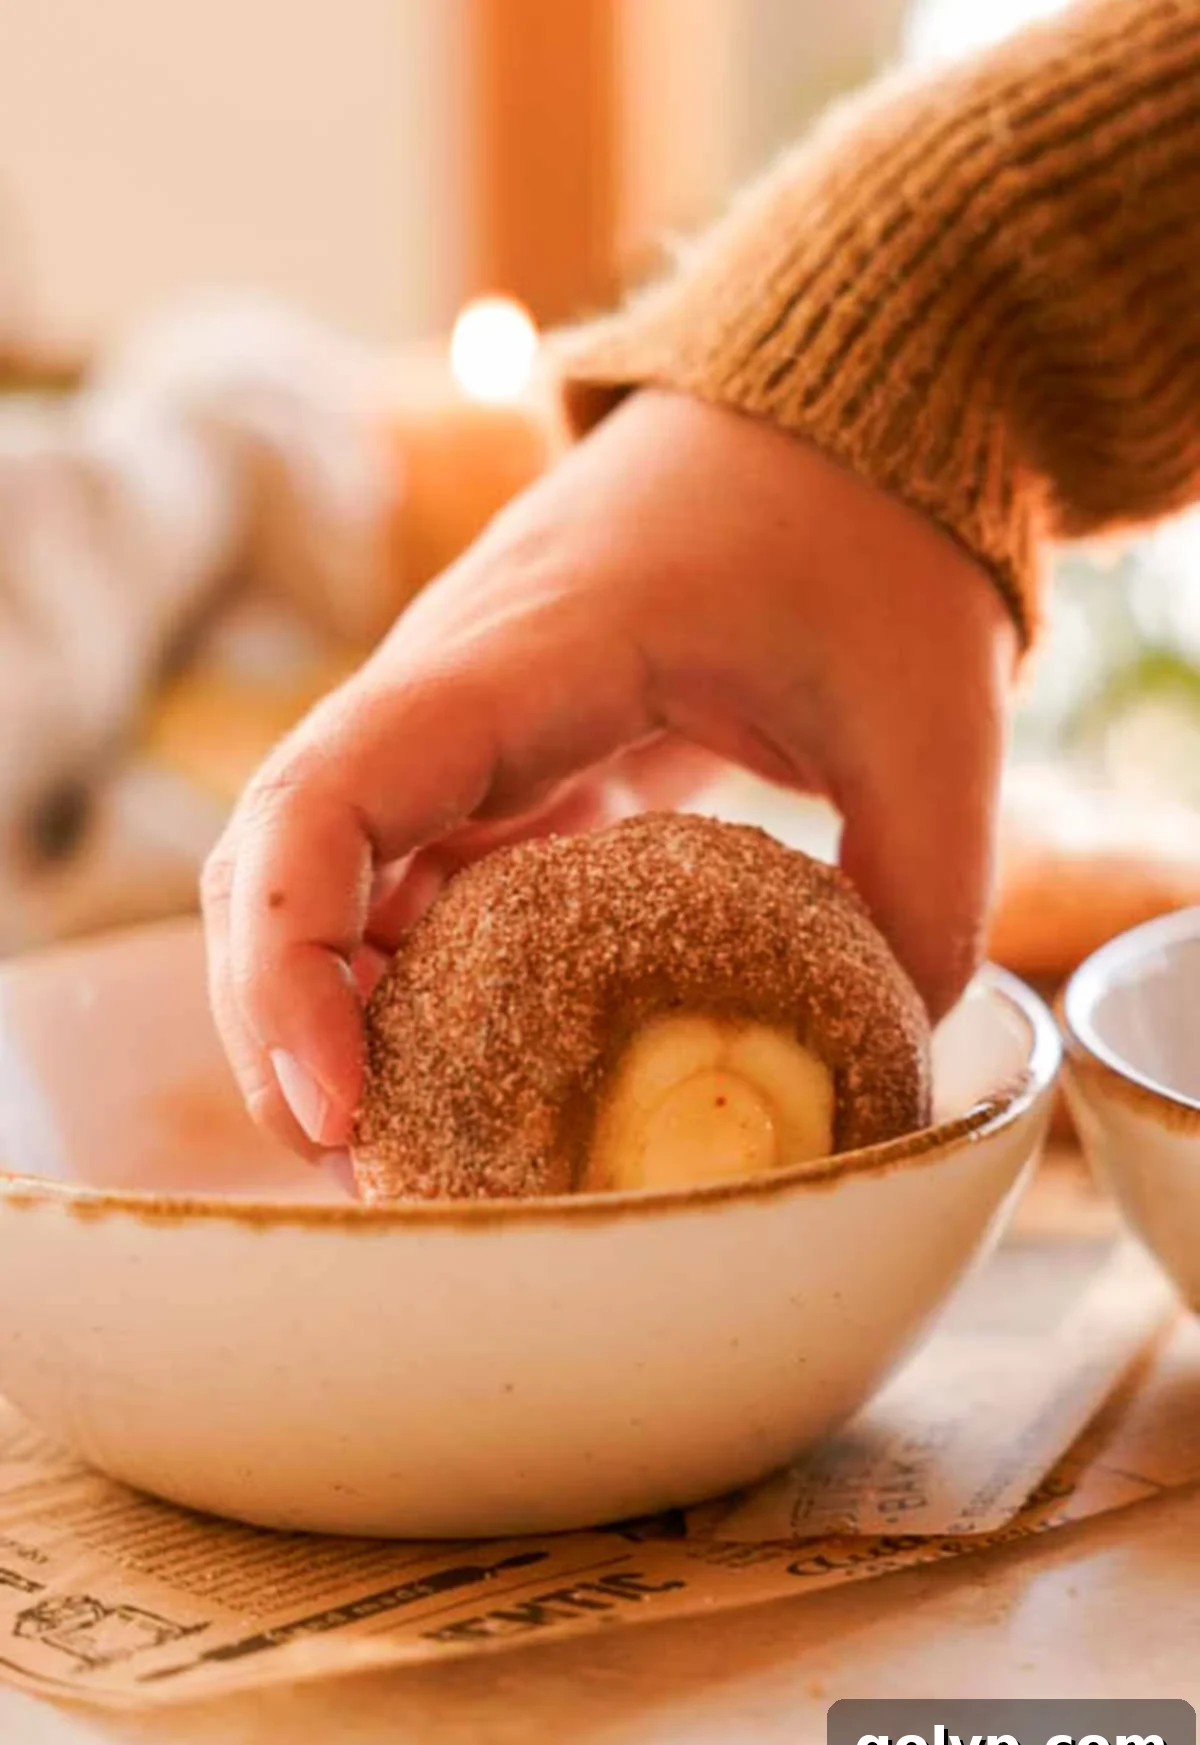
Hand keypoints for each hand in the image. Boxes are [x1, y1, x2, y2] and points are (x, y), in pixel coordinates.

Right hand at [202, 389, 1015, 1153]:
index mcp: (523, 657)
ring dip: (340, 1011)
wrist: (834, 425)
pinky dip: (416, 976)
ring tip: (417, 1148)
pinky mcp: (506, 758)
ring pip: (325, 876)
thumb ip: (919, 903)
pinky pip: (415, 875)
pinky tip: (475, 1064)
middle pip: (277, 860)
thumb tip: (875, 1072)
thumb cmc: (866, 533)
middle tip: (366, 1169)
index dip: (289, 961)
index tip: (340, 1104)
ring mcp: (466, 724)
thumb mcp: (931, 723)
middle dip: (282, 1022)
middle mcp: (451, 690)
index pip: (325, 800)